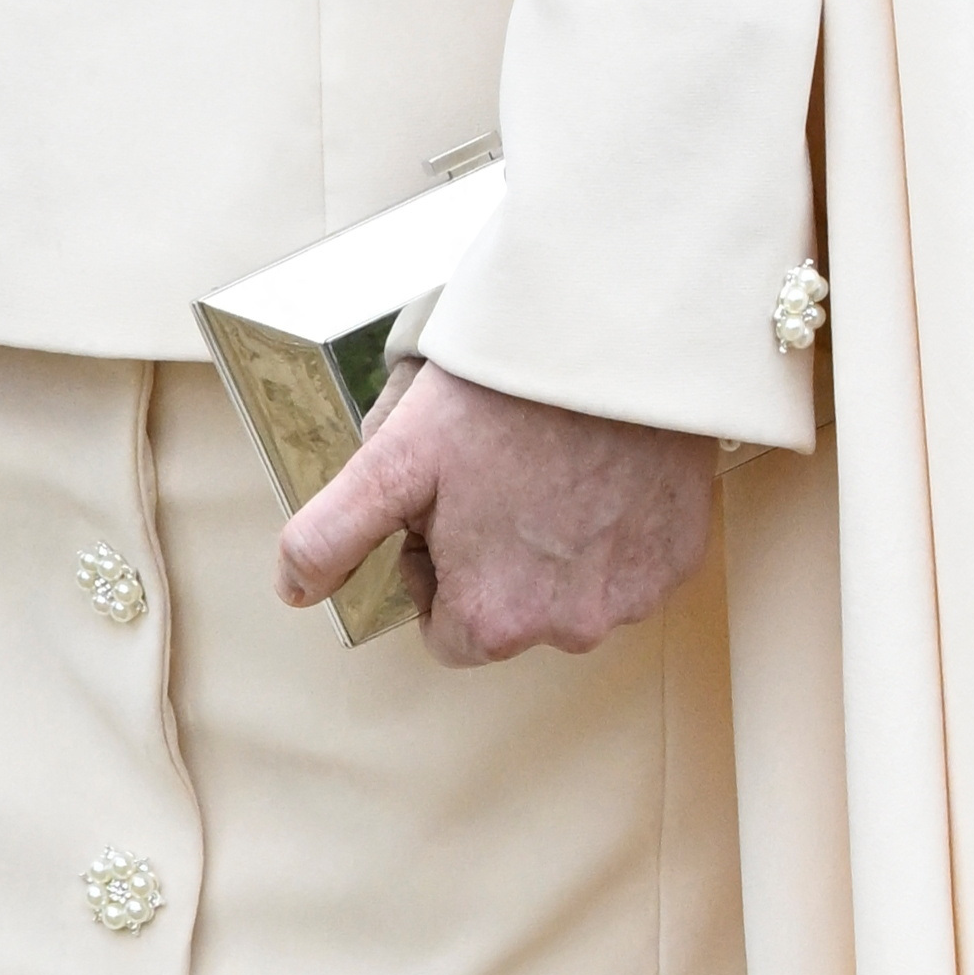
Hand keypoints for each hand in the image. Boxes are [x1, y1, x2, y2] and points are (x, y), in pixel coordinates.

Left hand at [280, 363, 717, 664]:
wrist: (612, 342)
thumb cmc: (499, 397)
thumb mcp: (391, 459)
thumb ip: (331, 536)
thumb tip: (294, 590)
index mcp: (493, 620)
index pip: (446, 632)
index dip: (437, 569)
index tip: (449, 507)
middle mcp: (570, 629)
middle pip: (512, 618)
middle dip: (495, 564)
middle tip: (497, 478)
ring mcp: (633, 598)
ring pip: (572, 595)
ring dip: (554, 550)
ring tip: (549, 468)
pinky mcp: (678, 560)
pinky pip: (630, 565)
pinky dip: (611, 531)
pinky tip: (599, 472)